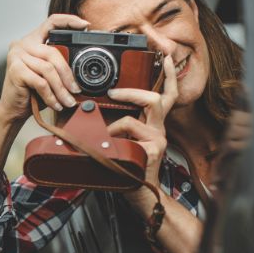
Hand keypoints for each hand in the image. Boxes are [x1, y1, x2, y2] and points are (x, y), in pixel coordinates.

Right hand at [0, 14, 88, 122]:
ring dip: (61, 89)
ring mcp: (16, 56)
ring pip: (48, 69)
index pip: (51, 22)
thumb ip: (60, 65)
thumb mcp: (48, 75)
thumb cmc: (32, 92)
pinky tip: (56, 105)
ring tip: (68, 101)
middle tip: (76, 90)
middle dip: (68, 74)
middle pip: (53, 52)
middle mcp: (22, 44)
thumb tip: (83, 70)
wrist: (12, 109)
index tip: (85, 24)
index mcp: (32, 40)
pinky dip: (51, 96)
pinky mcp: (15, 70)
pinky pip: (41, 82)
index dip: (69, 20)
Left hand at [105, 55, 178, 206]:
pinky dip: (115, 134)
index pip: (166, 93)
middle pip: (159, 97)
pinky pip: (132, 130)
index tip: (165, 56)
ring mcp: (159, 139)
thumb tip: (85, 111)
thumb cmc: (125, 169)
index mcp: (152, 124)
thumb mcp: (118, 142)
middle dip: (134, 91)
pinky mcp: (154, 149)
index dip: (168, 74)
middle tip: (112, 93)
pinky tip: (109, 146)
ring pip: (148, 109)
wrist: (137, 197)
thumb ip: (110, 126)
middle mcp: (159, 129)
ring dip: (122, 115)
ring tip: (106, 129)